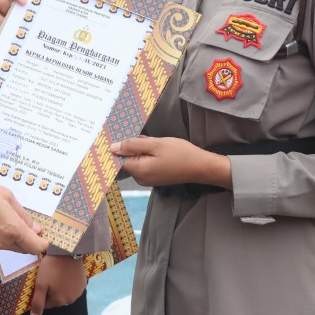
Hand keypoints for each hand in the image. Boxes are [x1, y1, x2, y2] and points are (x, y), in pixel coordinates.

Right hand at [0, 177, 48, 255]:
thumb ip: (22, 213)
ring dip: (15, 237)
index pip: (36, 247)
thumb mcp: (5, 195)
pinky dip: (1, 236)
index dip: (43, 242)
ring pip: (11, 246)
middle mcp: (2, 242)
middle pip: (25, 249)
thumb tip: (35, 228)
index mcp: (12, 230)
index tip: (43, 233)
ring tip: (7, 216)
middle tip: (26, 221)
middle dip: (29, 239)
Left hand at [30, 253, 86, 314]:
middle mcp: (70, 300)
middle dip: (51, 292)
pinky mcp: (83, 283)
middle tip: (49, 278)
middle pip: (56, 300)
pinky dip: (69, 284)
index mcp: (59, 301)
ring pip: (64, 294)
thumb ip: (37, 303)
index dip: (42, 294)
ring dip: (60, 288)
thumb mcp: (41, 284)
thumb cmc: (51, 268)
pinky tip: (66, 274)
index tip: (41, 283)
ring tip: (57, 275)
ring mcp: (78, 292)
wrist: (68, 251)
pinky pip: (73, 288)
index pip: (46, 304)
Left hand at [113, 136, 230, 188]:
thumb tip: (112, 146)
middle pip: (128, 158)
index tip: (126, 135)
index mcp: (139, 171)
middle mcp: (140, 178)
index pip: (118, 158)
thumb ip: (133, 145)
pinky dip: (149, 153)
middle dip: (134, 145)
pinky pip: (145, 162)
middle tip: (149, 138)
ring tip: (157, 144)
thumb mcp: (156, 144)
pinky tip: (160, 149)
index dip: (120, 145)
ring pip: (137, 158)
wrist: (201, 166)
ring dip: (143, 148)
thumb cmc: (181, 154)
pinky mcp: (154, 176)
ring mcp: (148, 179)